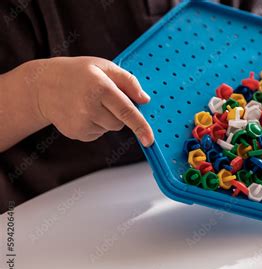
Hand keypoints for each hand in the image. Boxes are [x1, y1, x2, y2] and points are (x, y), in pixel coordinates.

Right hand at [34, 56, 153, 145]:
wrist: (41, 86)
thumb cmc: (77, 73)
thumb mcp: (103, 66)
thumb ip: (127, 81)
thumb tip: (145, 99)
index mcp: (100, 88)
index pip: (126, 111)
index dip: (141, 126)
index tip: (150, 140)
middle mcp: (90, 107)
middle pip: (121, 122)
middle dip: (119, 113)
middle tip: (103, 98)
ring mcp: (81, 123)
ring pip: (110, 128)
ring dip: (106, 118)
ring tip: (89, 103)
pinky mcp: (77, 133)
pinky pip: (98, 133)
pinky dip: (96, 124)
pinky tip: (82, 112)